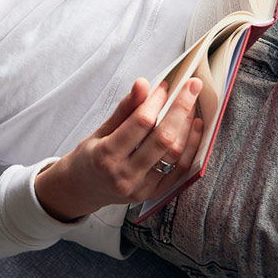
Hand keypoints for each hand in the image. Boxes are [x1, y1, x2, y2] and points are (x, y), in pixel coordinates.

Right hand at [35, 78, 203, 222]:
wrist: (83, 190)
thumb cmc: (90, 157)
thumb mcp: (100, 130)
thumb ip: (124, 108)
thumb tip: (143, 83)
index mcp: (106, 155)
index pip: (140, 123)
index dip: (156, 101)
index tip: (165, 85)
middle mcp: (125, 175)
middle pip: (163, 138)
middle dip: (181, 108)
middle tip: (192, 86)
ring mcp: (141, 188)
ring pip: (175, 155)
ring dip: (187, 127)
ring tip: (193, 105)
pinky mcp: (153, 194)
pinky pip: (180, 170)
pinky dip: (190, 146)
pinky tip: (194, 127)